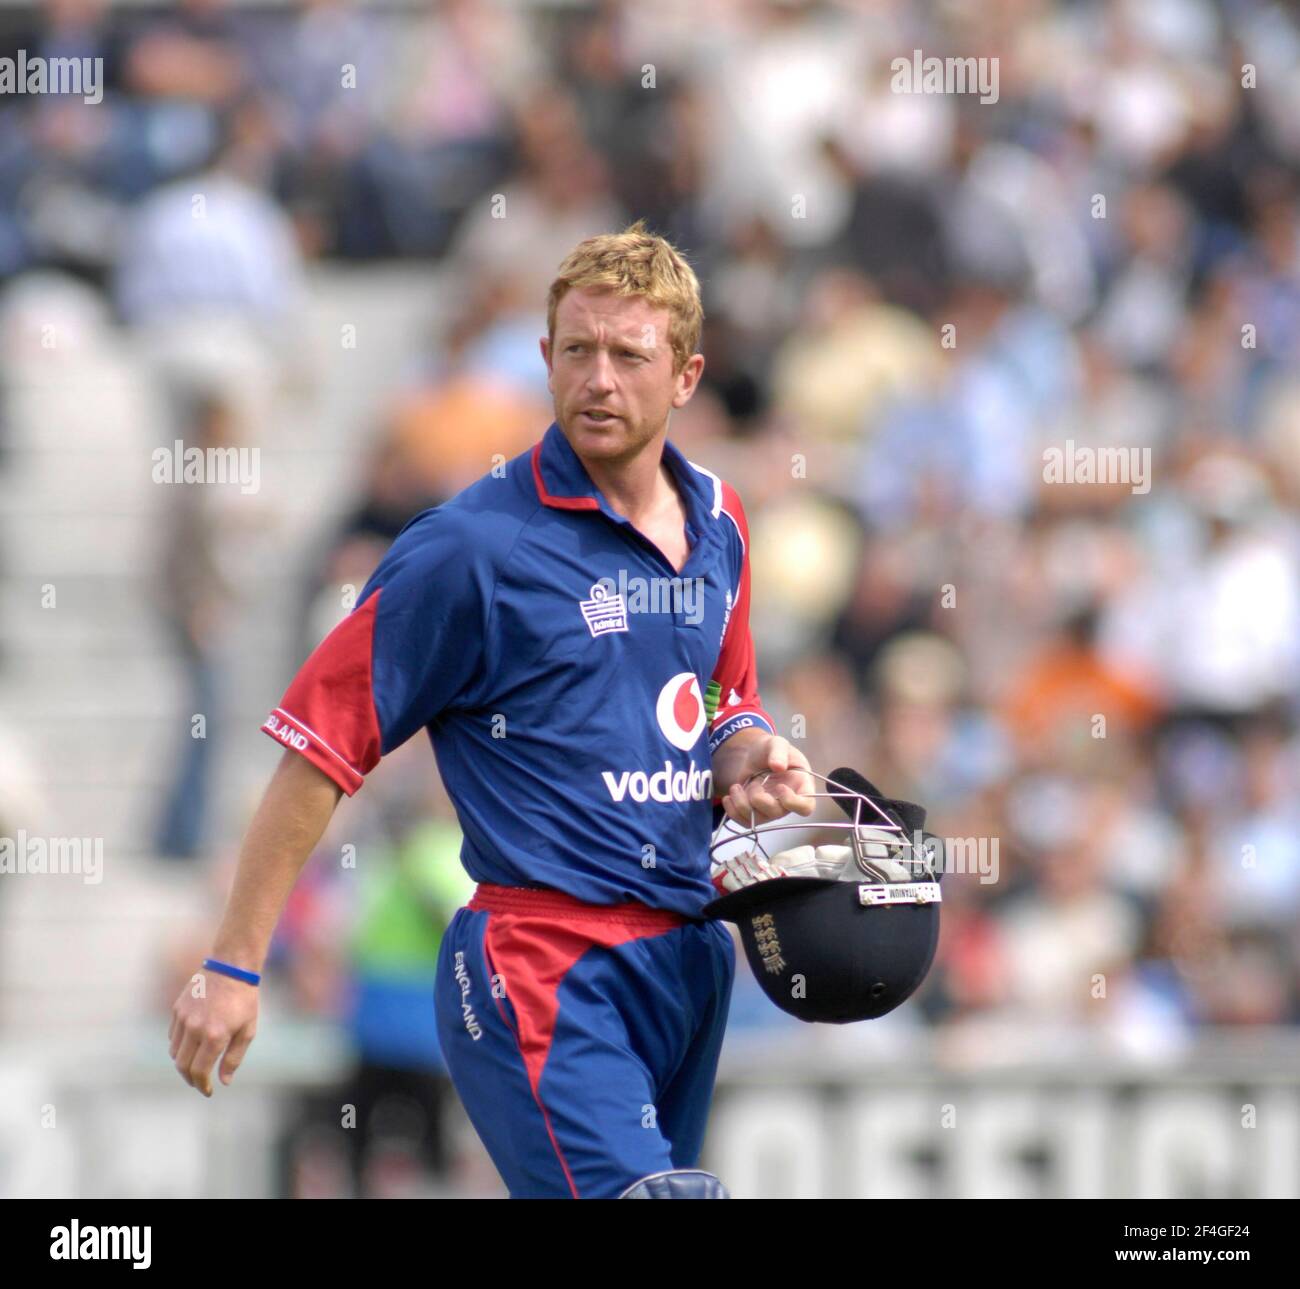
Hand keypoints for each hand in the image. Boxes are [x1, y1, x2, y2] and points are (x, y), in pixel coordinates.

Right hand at [169, 968, 258, 1096]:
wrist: (231, 968)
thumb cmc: (244, 1000)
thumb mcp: (247, 1030)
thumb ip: (234, 1058)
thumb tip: (223, 1081)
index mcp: (214, 1035)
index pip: (199, 1071)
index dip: (202, 1085)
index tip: (208, 1091)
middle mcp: (195, 1028)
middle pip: (182, 1066)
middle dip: (190, 1079)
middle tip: (199, 1083)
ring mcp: (183, 1018)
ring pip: (174, 1052)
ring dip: (183, 1063)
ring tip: (196, 1065)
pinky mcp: (177, 1009)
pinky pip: (173, 1036)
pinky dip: (179, 1046)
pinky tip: (192, 1045)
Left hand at [721, 734, 815, 824]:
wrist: (753, 755)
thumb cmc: (771, 750)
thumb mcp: (777, 743)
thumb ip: (779, 752)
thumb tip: (778, 766)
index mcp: (801, 787)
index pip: (805, 806)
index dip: (793, 802)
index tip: (780, 787)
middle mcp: (787, 802)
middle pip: (777, 813)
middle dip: (760, 799)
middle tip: (754, 783)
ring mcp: (770, 810)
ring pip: (758, 820)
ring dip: (742, 804)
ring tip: (736, 787)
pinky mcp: (754, 814)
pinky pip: (744, 822)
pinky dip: (733, 811)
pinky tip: (729, 797)